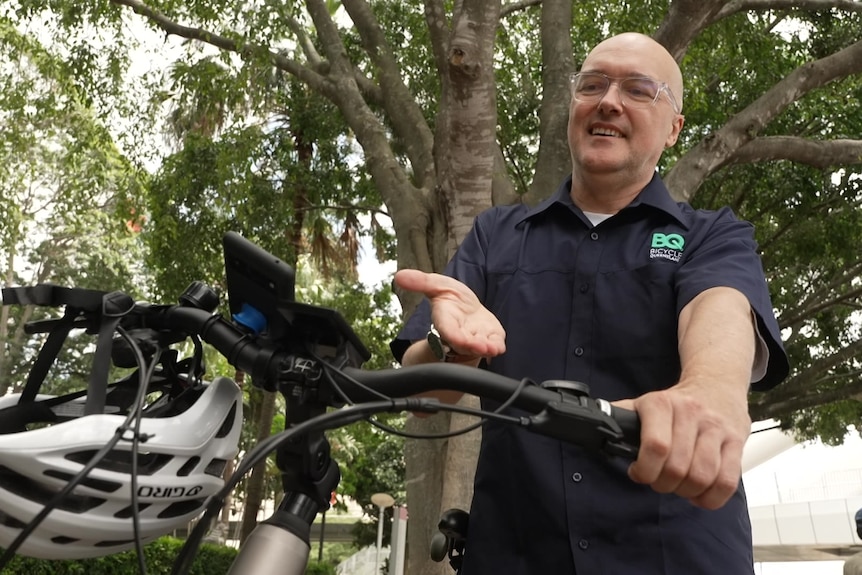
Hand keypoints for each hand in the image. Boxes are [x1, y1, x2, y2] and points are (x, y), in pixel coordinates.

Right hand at [394, 269, 505, 358]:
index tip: (458, 339)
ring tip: (492, 348)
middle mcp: (458, 334)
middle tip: (480, 346)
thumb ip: (420, 282)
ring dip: (485, 349)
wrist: (467, 309)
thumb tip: (398, 276)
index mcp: (444, 320)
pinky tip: (498, 346)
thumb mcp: (436, 284)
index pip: (446, 330)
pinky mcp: (489, 338)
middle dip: (471, 345)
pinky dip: (496, 346)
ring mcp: (474, 338)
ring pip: (478, 348)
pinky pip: (493, 345)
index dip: (452, 335)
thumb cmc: (450, 297)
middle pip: (462, 343)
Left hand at [619, 380, 750, 509]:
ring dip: (687, 492)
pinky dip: (711, 498)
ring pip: (703, 477)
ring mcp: (716, 428)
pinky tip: (700, 493)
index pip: (656, 446)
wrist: (716, 385)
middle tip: (659, 481)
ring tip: (679, 486)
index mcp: (661, 403)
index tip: (638, 472)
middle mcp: (690, 413)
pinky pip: (727, 482)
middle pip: (677, 468)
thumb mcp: (645, 403)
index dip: (645, 470)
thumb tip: (594, 427)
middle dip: (663, 484)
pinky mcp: (737, 442)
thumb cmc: (675, 403)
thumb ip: (620, 417)